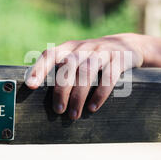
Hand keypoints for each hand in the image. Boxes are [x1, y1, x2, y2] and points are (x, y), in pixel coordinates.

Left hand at [25, 33, 143, 119]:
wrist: (129, 45)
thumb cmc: (96, 59)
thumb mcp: (80, 59)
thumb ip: (64, 70)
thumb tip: (41, 96)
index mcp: (71, 47)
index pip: (51, 54)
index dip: (39, 68)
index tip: (30, 86)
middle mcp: (85, 47)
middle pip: (69, 65)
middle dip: (61, 89)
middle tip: (58, 110)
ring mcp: (103, 52)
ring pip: (87, 71)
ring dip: (78, 95)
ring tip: (73, 114)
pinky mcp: (119, 59)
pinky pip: (109, 76)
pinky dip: (100, 93)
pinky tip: (93, 107)